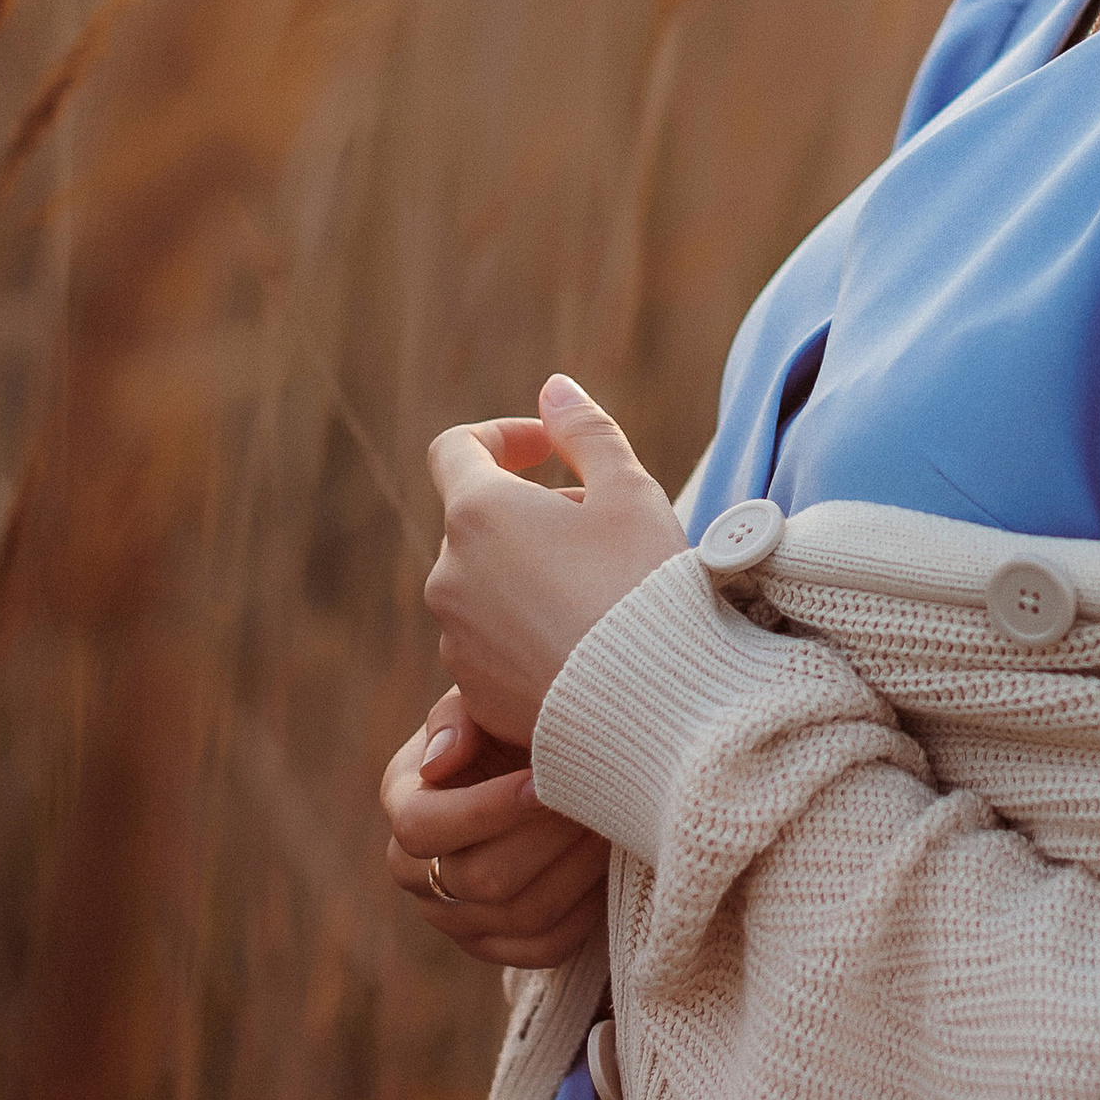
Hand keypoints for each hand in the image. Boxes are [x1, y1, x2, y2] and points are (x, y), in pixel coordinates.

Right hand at [379, 685, 610, 969]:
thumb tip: (438, 763)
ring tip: (610, 826)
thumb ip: (459, 718)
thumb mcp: (484, 701)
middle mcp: (416, 869)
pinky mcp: (497, 945)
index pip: (420, 826)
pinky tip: (609, 869)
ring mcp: (454, 916)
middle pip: (475, 878)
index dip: (483, 810)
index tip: (541, 782)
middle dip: (544, 838)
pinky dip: (584, 912)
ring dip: (574, 870)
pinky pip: (544, 948)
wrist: (552, 763)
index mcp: (406, 801)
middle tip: (595, 801)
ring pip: (517, 915)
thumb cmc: (514, 724)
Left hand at [421, 372, 687, 753]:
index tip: (552, 450)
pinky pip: (495, 645)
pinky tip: (591, 651)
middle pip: (481, 522)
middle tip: (612, 534)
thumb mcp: (630, 491)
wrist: (651, 712)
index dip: (503, 437)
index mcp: (478, 512)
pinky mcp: (474, 693)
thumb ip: (585, 430)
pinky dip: (532, 633)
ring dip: (534, 574)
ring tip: (607, 596)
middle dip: (537, 515)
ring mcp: (455, 639)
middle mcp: (449, 574)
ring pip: (488, 585)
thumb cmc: (644, 588)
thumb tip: (553, 388)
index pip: (455, 449)